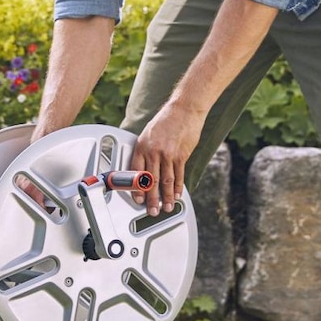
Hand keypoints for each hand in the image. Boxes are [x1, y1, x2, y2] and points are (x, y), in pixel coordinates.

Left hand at [132, 99, 204, 215]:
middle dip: (152, 199)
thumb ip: (145, 152)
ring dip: (166, 197)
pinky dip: (178, 187)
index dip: (137, 189)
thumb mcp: (148, 134)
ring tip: (166, 207)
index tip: (138, 200)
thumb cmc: (166, 120)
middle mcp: (154, 152)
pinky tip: (176, 195)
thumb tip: (143, 169)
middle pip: (151, 181)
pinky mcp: (181, 155)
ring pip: (166, 181)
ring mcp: (168, 154)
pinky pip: (178, 175)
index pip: (136, 173)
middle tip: (152, 210)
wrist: (184, 110)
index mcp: (142, 146)